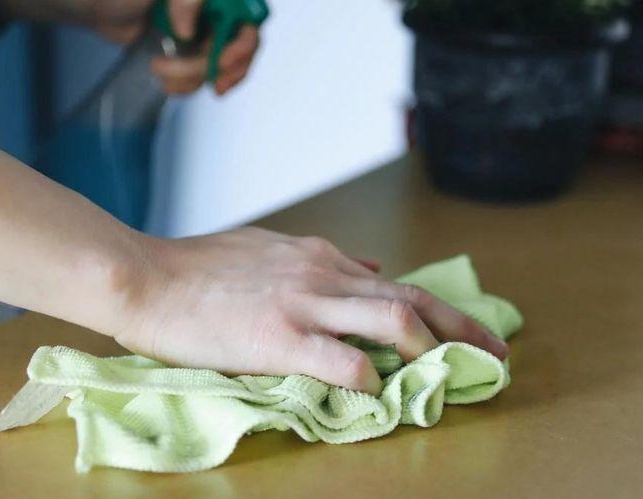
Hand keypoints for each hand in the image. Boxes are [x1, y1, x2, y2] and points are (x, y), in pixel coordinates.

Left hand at [89, 0, 260, 95]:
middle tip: (204, 80)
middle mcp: (225, 0)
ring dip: (195, 77)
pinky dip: (189, 84)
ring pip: (225, 65)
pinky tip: (167, 80)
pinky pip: (207, 75)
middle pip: (246, 44)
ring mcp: (213, 27)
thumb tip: (192, 29)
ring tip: (160, 69)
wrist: (100, 1)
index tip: (222, 59)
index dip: (245, 41)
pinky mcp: (197, 48)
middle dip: (224, 67)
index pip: (253, 11)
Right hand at [112, 227, 508, 393]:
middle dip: (463, 327)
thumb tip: (368, 266)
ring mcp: (303, 304)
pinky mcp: (279, 337)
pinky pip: (344, 360)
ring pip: (393, 318)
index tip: (466, 331)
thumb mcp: (267, 249)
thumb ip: (319, 260)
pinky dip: (371, 379)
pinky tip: (379, 392)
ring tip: (453, 374)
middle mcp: (321, 273)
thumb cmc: (196, 268)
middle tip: (497, 354)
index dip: (438, 309)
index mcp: (317, 256)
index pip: (393, 281)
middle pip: (411, 298)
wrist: (145, 277)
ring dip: (431, 347)